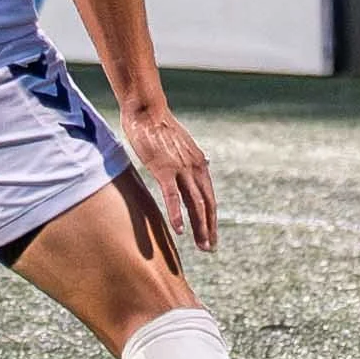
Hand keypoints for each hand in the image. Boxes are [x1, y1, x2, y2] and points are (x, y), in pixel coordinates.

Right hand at [125, 102, 216, 250]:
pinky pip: (173, 197)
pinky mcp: (164, 169)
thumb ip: (189, 160)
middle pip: (207, 204)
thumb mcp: (181, 145)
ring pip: (195, 204)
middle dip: (210, 228)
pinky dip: (177, 214)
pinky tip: (179, 230)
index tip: (211, 235)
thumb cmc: (160, 127)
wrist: (148, 110)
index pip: (209, 196)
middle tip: (210, 248)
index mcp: (200, 163)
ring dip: (199, 227)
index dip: (211, 217)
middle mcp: (195, 168)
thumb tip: (202, 165)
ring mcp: (181, 169)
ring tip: (202, 246)